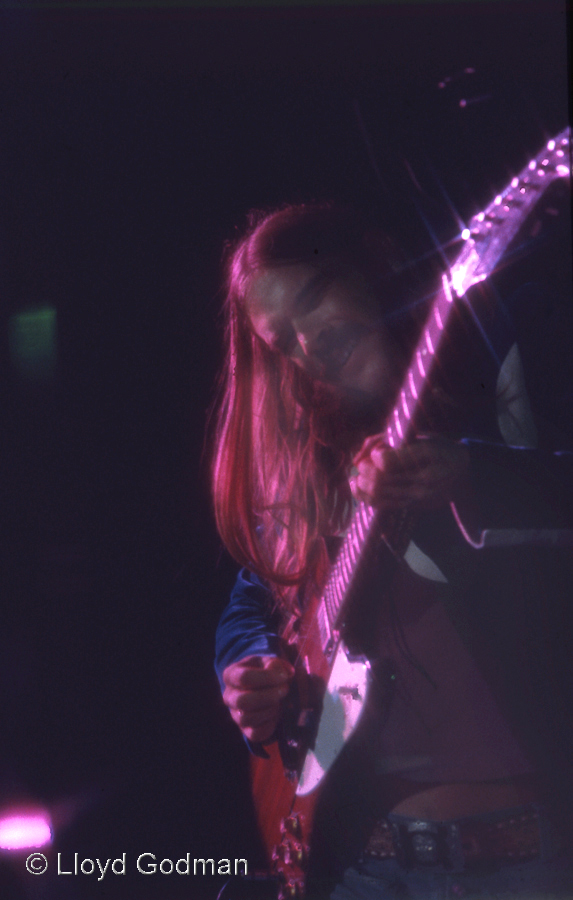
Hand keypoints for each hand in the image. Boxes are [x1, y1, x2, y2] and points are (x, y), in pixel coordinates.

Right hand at [222, 655, 294, 743]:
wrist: (264, 687)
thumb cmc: (266, 671)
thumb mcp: (269, 661)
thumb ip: (276, 664)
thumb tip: (282, 672)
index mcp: (231, 675)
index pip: (244, 677)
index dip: (267, 677)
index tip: (284, 676)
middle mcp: (229, 696)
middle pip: (243, 701)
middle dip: (269, 696)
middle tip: (285, 690)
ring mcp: (235, 715)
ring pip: (247, 719)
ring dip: (269, 710)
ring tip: (279, 702)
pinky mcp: (246, 730)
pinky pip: (256, 734)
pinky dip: (270, 725)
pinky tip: (276, 714)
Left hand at [349, 435, 469, 510]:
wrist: (464, 473)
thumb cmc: (443, 451)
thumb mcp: (428, 441)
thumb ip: (402, 448)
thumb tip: (376, 457)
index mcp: (424, 468)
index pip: (388, 466)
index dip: (374, 457)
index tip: (375, 451)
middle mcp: (419, 488)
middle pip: (379, 482)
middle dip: (364, 471)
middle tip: (360, 463)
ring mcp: (414, 499)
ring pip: (378, 496)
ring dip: (361, 487)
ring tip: (354, 478)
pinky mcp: (410, 506)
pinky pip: (383, 505)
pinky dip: (366, 498)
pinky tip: (357, 489)